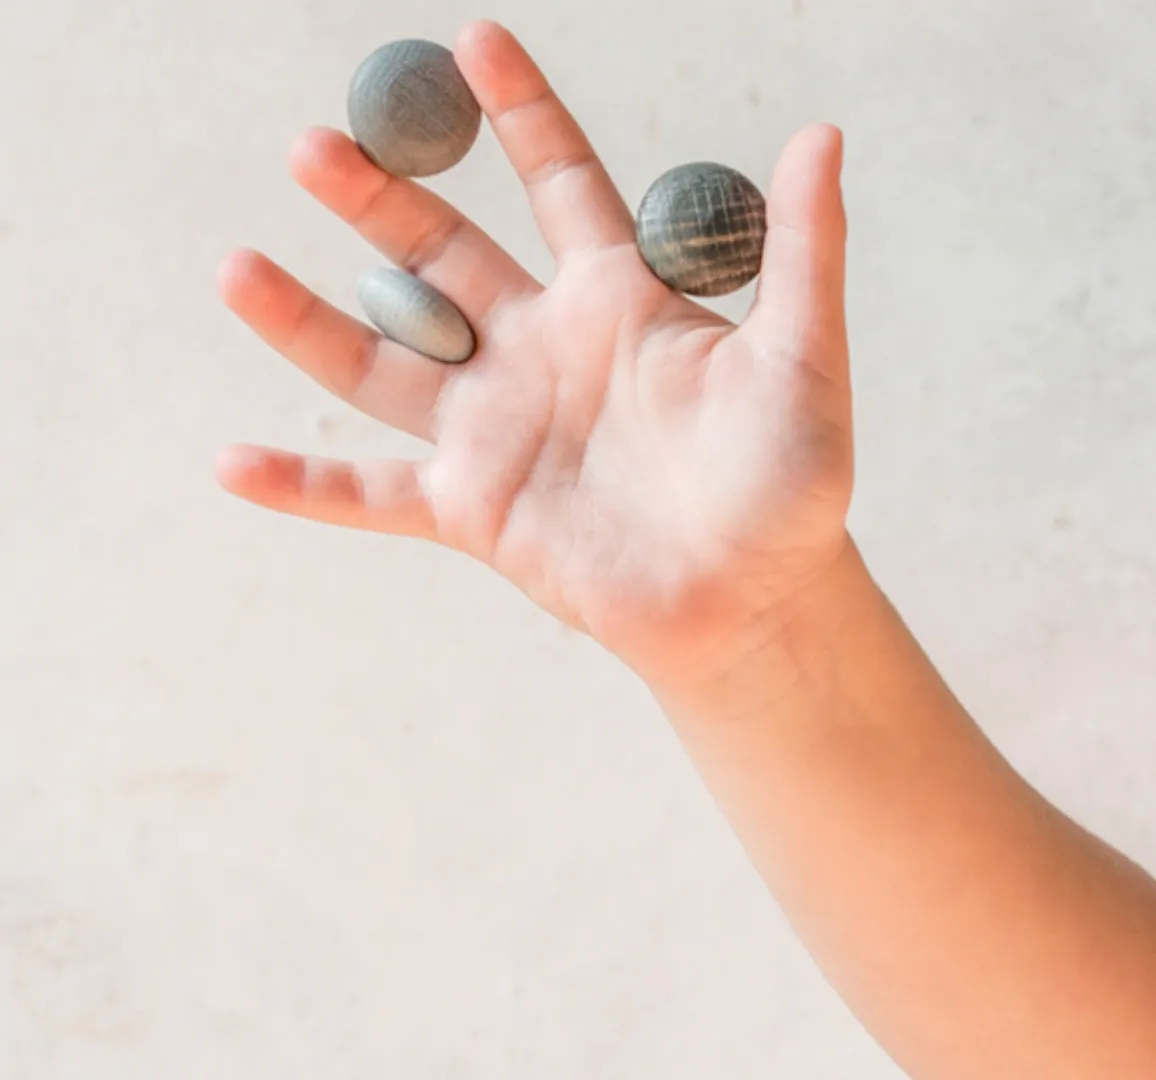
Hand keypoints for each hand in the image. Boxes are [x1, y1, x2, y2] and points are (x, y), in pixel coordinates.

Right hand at [216, 20, 853, 697]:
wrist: (755, 597)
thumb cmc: (791, 482)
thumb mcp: (802, 359)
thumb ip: (803, 250)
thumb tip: (821, 132)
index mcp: (617, 302)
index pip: (558, 184)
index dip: (520, 113)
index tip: (476, 38)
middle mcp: (541, 354)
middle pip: (442, 260)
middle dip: (380, 202)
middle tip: (316, 145)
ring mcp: (498, 432)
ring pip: (383, 364)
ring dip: (307, 322)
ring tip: (235, 266)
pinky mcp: (473, 510)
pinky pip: (371, 493)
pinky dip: (304, 486)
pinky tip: (231, 463)